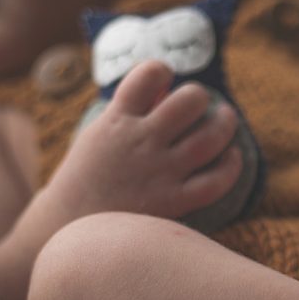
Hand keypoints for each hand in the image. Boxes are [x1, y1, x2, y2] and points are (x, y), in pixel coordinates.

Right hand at [48, 60, 242, 219]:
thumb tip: (165, 90)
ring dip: (225, 123)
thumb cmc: (87, 179)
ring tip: (225, 119)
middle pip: (189, 102)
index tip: (165, 78)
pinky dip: (231, 165)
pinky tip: (231, 156)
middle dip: (199, 96)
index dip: (161, 70)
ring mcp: (159, 172)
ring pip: (210, 137)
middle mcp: (141, 142)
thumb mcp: (98, 136)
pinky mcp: (173, 202)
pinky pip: (216, 181)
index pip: (146, 75)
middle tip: (200, 103)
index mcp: (116, 120)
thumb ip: (128, 111)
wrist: (67, 229)